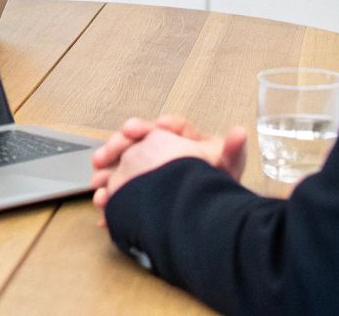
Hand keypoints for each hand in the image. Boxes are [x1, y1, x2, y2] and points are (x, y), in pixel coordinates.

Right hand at [90, 114, 247, 220]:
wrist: (211, 212)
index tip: (143, 127)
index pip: (164, 128)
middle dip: (118, 146)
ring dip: (107, 174)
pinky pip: (121, 191)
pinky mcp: (140, 190)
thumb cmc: (219, 183)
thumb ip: (233, 150)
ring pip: (122, 166)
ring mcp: (148, 169)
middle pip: (135, 142)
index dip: (151, 127)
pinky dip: (112, 200)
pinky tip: (103, 208)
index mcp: (181, 139)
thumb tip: (240, 132)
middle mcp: (160, 149)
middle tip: (106, 153)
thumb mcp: (227, 167)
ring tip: (97, 181)